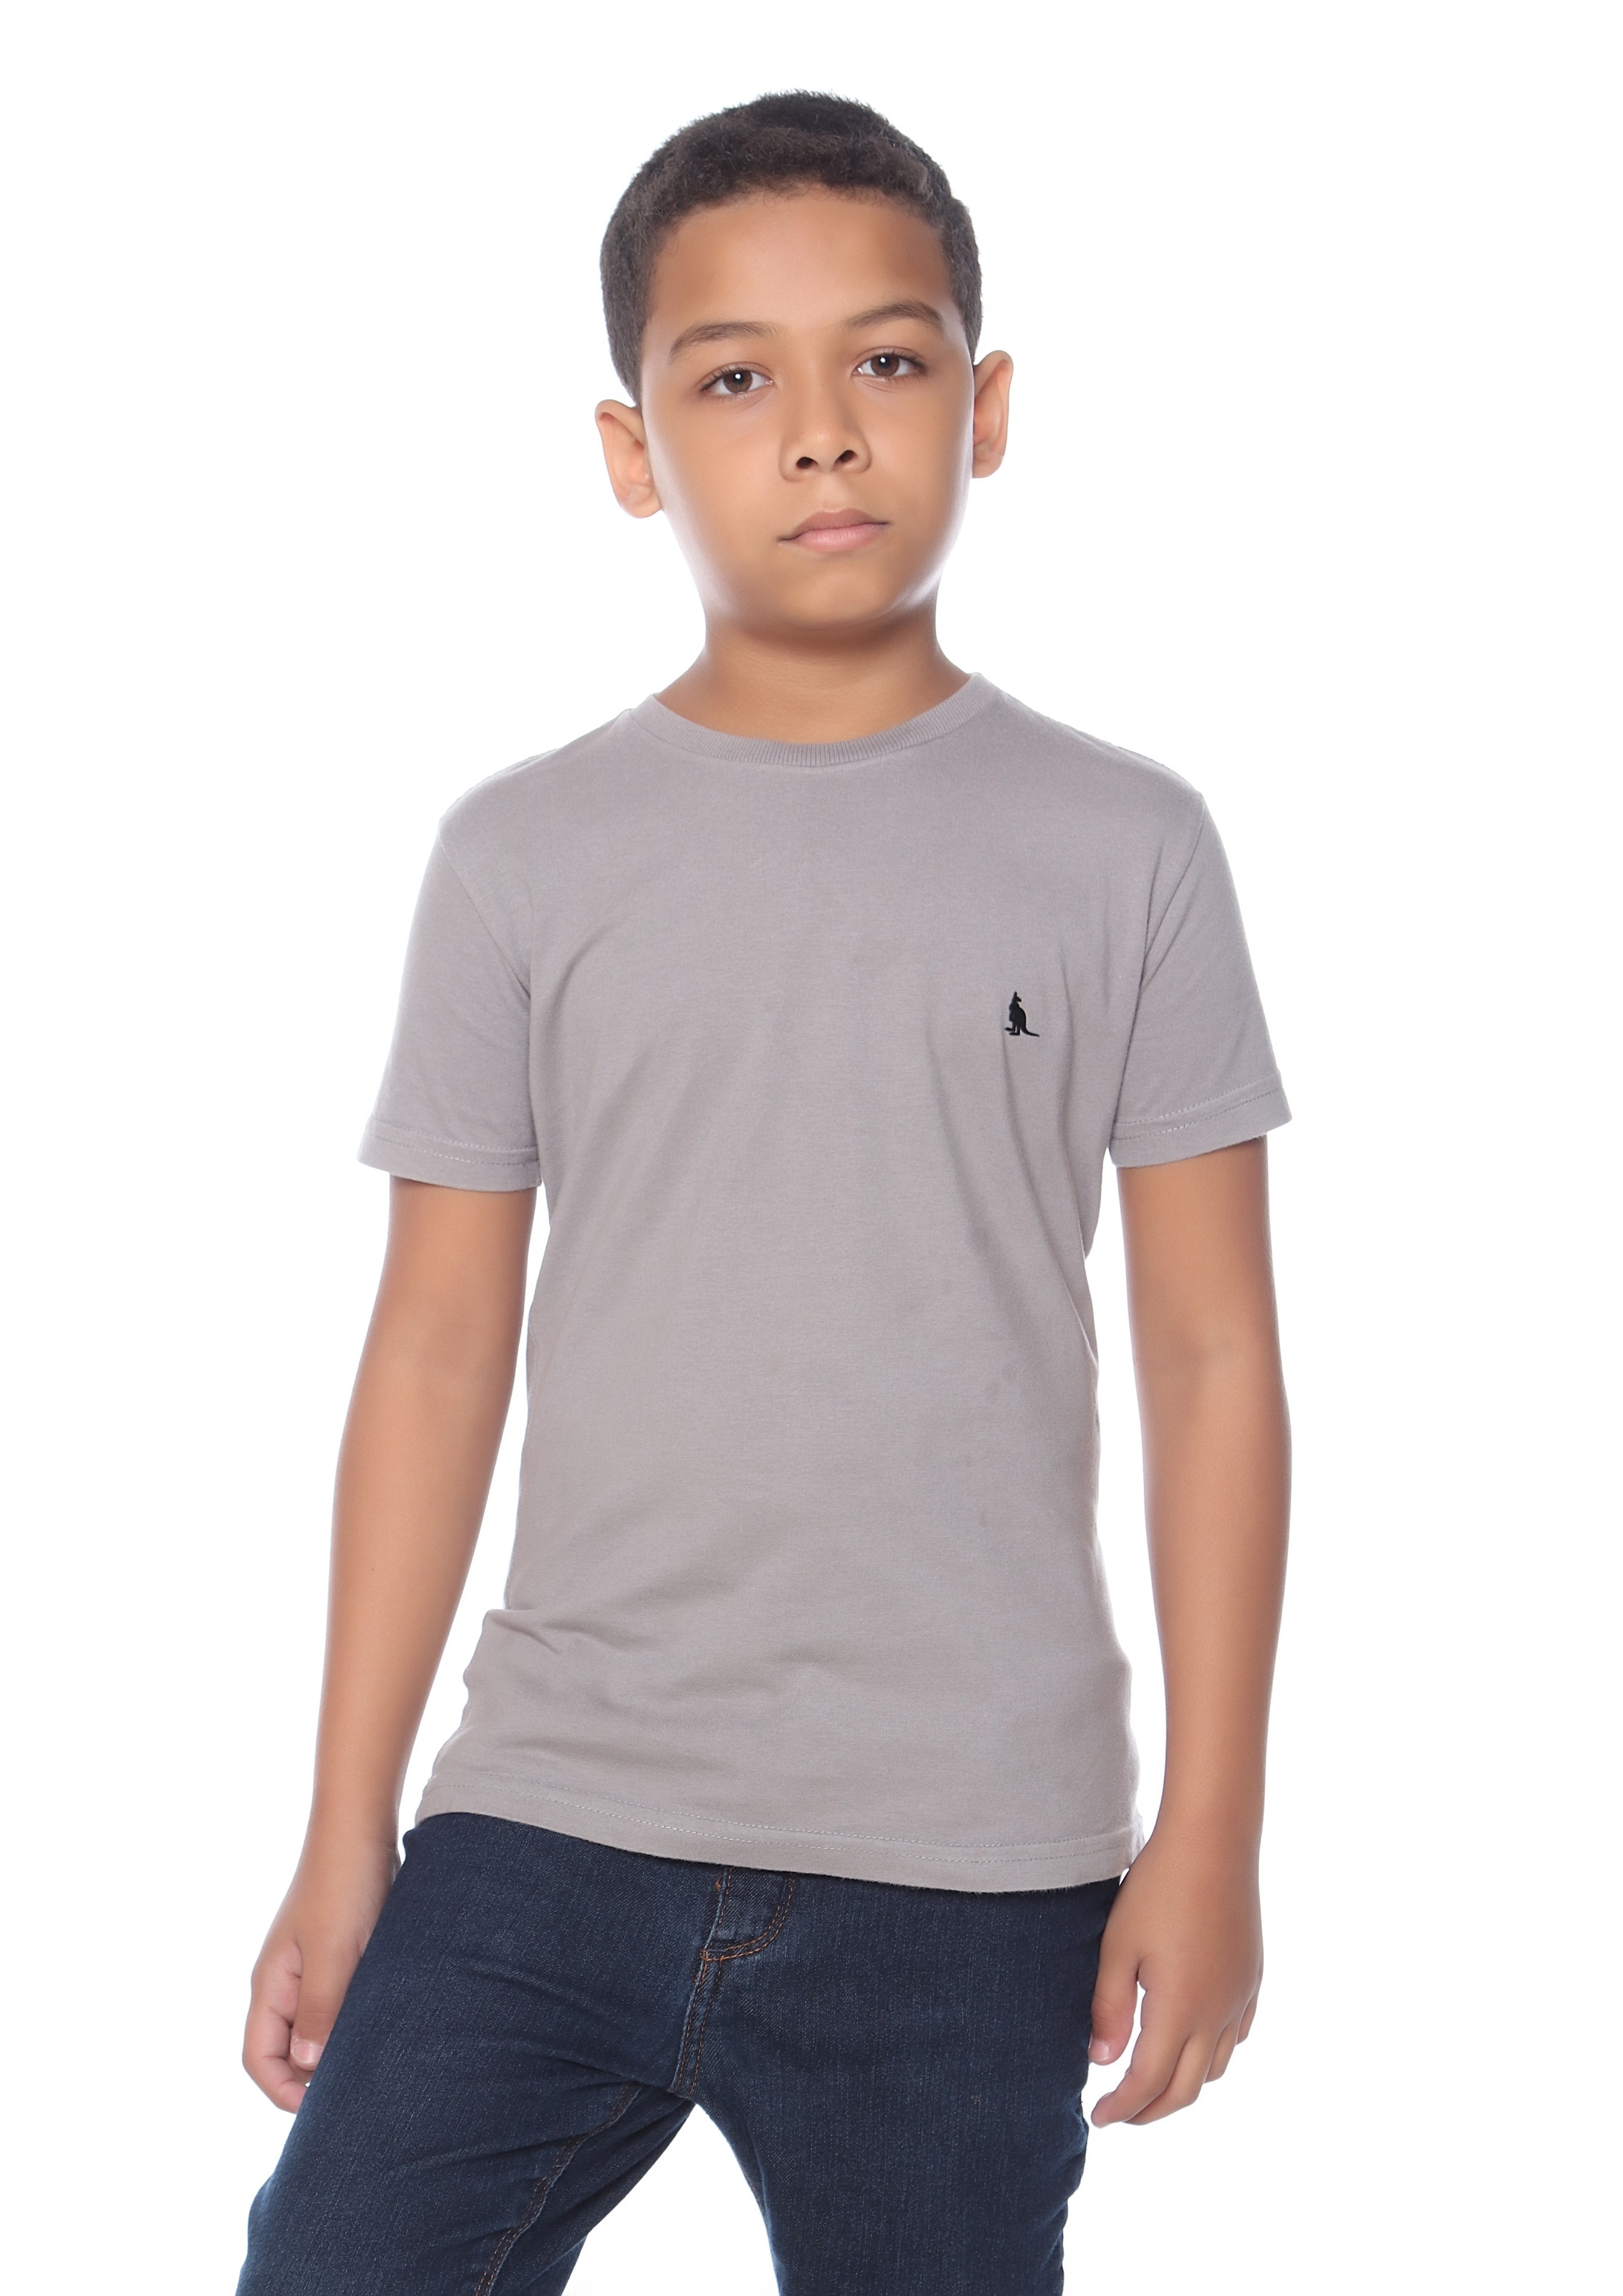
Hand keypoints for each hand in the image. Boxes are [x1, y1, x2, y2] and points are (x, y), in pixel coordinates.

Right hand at [243, 1830, 397, 2110]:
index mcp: (271, 1985)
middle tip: (354, 2096)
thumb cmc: (344, 1886)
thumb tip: (307, 2067)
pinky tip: (382, 2030)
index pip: (259, 2059)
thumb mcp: (334, 1952)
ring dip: (334, 2051)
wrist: (360, 1829)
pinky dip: (351, 2024)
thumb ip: (320, 2008)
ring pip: (313, 2030)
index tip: (324, 2109)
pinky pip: (336, 2006)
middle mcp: (284, 1983)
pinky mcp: (338, 1958)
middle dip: (310, 2080)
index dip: (283, 2092)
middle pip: (284, 2052)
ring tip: (373, 2068)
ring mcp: (310, 1970)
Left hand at [1087, 1823, 1262, 2126]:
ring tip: (1151, 2080)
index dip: (1122, 2107)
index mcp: (1180, 2010)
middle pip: (1186, 2089)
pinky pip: (1236, 2036)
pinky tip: (1192, 2041)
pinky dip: (1211, 2054)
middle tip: (1121, 2113)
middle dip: (1151, 2111)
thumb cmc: (1158, 1888)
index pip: (1148, 2083)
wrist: (1214, 1841)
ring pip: (1215, 2067)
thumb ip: (1109, 2008)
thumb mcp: (1118, 1946)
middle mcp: (1217, 2014)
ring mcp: (1241, 1997)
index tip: (1098, 2118)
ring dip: (1183, 2085)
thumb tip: (1101, 2062)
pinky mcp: (1253, 1978)